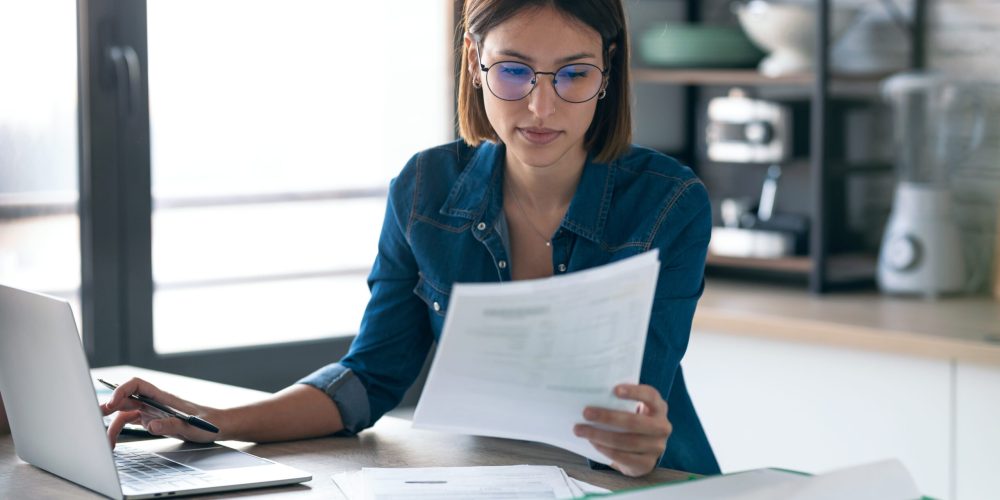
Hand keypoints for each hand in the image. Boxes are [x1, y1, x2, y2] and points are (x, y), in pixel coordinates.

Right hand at [100, 377, 222, 446]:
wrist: (217, 427)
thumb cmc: (208, 423)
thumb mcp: (192, 426)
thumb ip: (172, 425)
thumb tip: (152, 425)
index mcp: (163, 398)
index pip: (138, 385)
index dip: (123, 389)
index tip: (113, 402)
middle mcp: (154, 402)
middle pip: (126, 398)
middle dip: (109, 406)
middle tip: (94, 418)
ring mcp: (151, 411)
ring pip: (125, 413)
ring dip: (111, 424)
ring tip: (104, 440)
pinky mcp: (151, 421)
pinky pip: (130, 423)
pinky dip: (119, 431)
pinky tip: (114, 442)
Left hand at [573, 384, 671, 476]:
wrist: (641, 452)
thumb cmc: (631, 423)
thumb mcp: (632, 409)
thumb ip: (620, 402)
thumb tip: (590, 393)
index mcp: (659, 407)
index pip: (650, 396)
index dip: (634, 392)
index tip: (615, 390)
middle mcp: (662, 426)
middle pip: (635, 422)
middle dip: (608, 417)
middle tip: (586, 413)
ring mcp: (657, 447)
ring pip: (628, 442)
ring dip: (601, 435)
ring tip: (581, 430)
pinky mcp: (647, 464)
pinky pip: (625, 457)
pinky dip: (606, 450)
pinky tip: (594, 443)